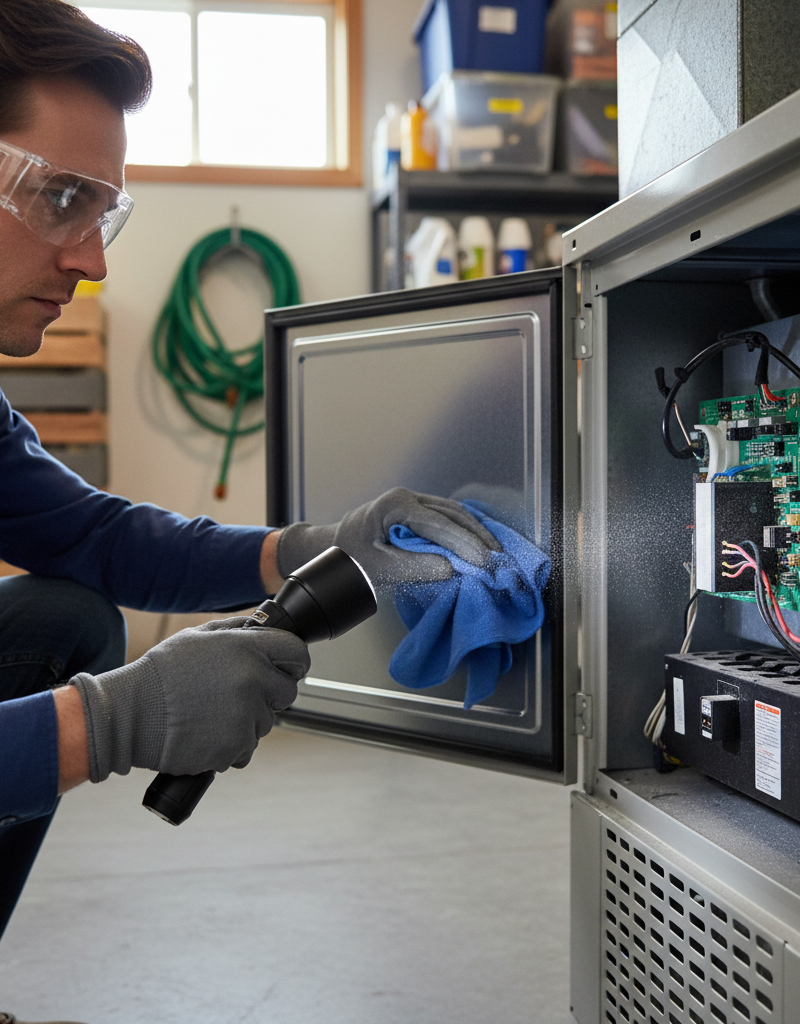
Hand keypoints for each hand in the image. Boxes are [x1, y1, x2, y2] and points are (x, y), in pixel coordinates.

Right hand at [71, 618, 309, 781]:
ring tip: (212, 713)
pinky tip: (207, 732)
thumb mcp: (199, 636)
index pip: (297, 652)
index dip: (294, 661)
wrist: (130, 716)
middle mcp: (253, 679)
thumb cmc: (161, 675)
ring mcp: (247, 714)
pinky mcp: (237, 745)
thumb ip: (237, 630)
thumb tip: (264, 626)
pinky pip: (247, 747)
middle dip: (269, 693)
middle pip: (287, 691)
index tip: (288, 667)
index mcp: (247, 648)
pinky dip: (232, 744)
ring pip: (267, 721)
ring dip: (247, 720)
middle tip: (238, 694)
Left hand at [276, 487, 500, 590]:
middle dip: (477, 536)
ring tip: (494, 552)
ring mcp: (413, 501)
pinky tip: (479, 542)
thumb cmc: (350, 558)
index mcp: (396, 505)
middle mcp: (408, 497)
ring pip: (453, 512)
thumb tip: (450, 569)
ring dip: (475, 532)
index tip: (483, 561)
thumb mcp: (379, 567)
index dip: (463, 543)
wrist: (332, 548)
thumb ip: (415, 566)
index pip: (438, 524)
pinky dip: (466, 530)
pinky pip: (448, 517)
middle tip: (497, 558)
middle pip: (452, 514)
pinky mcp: (417, 510)